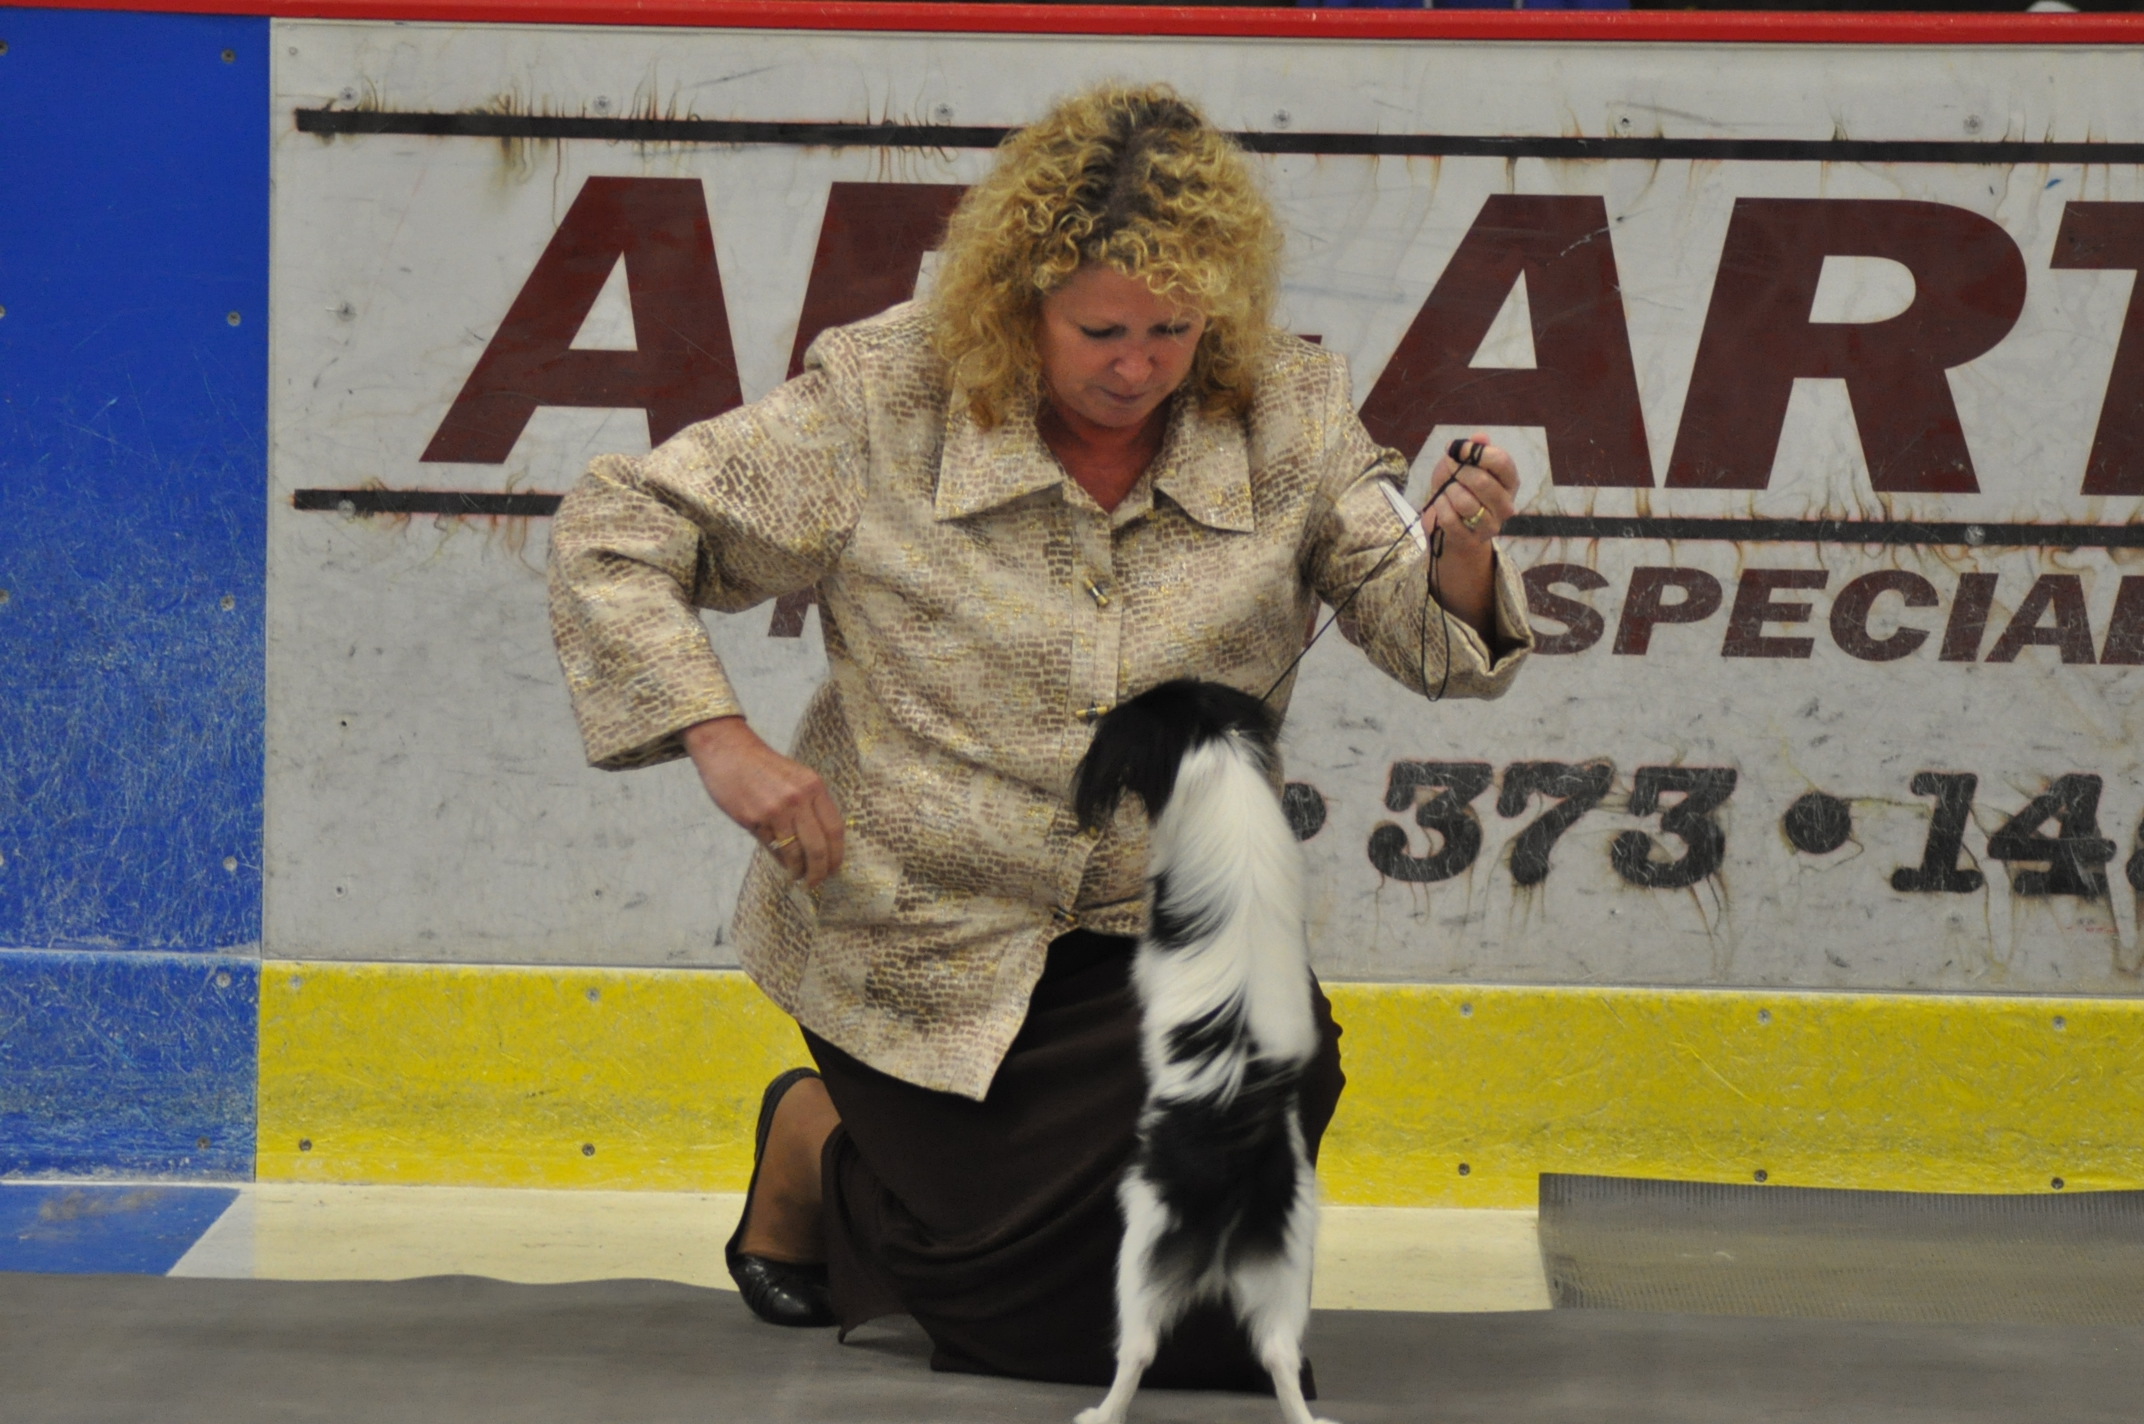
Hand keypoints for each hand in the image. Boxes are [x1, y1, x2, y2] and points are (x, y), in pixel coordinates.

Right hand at [682, 717, 845, 886]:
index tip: (834, 867)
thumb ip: (811, 805)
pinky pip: (772, 847)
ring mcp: (776, 810)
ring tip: (799, 876)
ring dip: (798, 870)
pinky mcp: (754, 819)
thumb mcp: (796, 778)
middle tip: (817, 881)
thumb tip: (821, 843)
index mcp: (814, 786)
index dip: (837, 854)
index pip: (835, 828)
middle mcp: (798, 798)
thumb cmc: (764, 767)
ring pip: (795, 852)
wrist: (729, 752)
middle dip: (820, 870)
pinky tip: (783, 864)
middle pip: (818, 847)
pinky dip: (780, 860)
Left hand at [1419, 432, 1521, 639]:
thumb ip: (1470, 450)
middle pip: (1482, 482)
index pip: (1501, 462)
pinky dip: (1440, 508)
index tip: (1457, 448)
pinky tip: (1441, 505)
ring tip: (1446, 490)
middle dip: (1457, 471)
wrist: (1447, 528)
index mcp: (1509, 482)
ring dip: (1448, 491)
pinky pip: (1451, 519)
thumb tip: (1479, 437)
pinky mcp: (1472, 540)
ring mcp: (1491, 525)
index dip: (1475, 451)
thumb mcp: (1461, 466)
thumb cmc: (1457, 490)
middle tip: (1448, 468)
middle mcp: (1506, 505)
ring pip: (1465, 502)